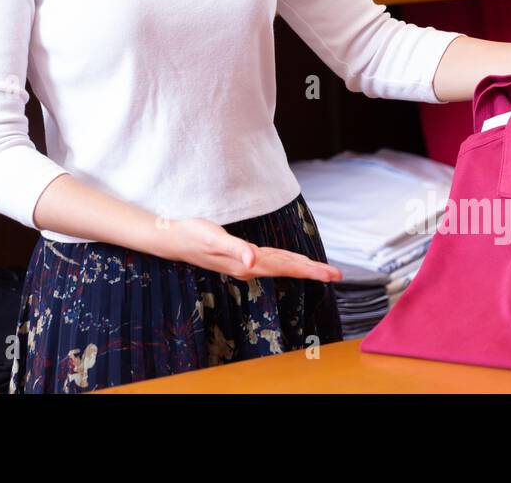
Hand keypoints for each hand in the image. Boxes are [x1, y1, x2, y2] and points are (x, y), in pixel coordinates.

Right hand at [151, 216, 342, 282]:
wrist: (173, 240)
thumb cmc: (193, 235)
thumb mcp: (213, 238)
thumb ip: (235, 249)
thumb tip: (253, 261)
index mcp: (248, 263)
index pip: (286, 266)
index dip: (309, 270)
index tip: (331, 275)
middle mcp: (250, 267)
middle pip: (287, 269)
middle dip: (312, 272)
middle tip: (337, 276)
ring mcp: (245, 265)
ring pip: (280, 266)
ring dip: (301, 268)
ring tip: (321, 271)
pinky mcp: (241, 259)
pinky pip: (271, 262)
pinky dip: (286, 262)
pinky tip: (291, 263)